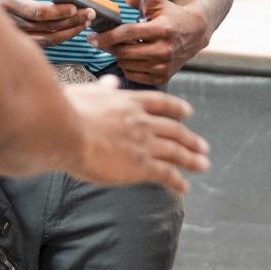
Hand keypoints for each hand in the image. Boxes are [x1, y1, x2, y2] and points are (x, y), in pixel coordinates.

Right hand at [0, 0, 92, 49]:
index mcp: (7, 0)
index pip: (36, 12)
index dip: (58, 11)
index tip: (75, 7)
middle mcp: (9, 21)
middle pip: (45, 27)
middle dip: (71, 21)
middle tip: (90, 14)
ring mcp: (14, 33)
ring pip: (46, 39)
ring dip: (69, 31)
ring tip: (85, 22)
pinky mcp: (21, 40)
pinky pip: (44, 43)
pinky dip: (61, 37)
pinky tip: (73, 29)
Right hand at [64, 80, 208, 193]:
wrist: (66, 130)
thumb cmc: (68, 110)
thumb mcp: (87, 92)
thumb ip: (103, 89)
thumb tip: (110, 82)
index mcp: (129, 102)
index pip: (160, 103)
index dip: (176, 108)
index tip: (188, 112)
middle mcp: (141, 121)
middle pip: (174, 130)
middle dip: (190, 139)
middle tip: (203, 146)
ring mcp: (143, 143)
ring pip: (176, 151)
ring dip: (192, 159)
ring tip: (203, 164)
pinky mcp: (140, 166)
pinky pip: (165, 174)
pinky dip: (178, 181)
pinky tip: (184, 187)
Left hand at [101, 0, 212, 87]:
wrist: (195, 33)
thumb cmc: (172, 16)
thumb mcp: (157, 2)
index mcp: (162, 29)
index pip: (128, 34)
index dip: (107, 36)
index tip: (91, 37)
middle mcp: (164, 50)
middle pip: (125, 51)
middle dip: (108, 46)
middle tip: (100, 41)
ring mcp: (164, 66)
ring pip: (127, 64)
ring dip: (118, 56)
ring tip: (119, 46)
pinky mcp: (163, 77)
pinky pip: (134, 75)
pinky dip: (127, 66)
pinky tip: (130, 56)